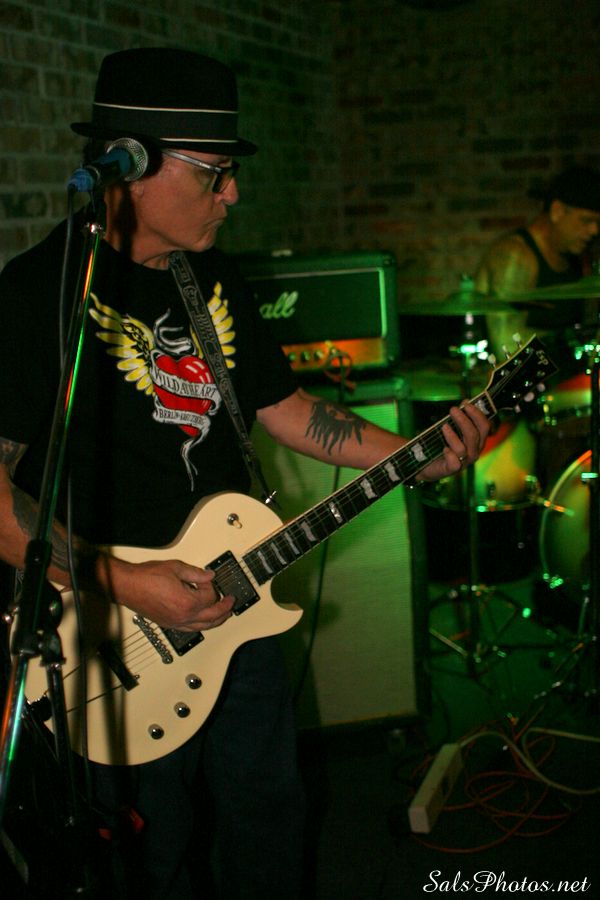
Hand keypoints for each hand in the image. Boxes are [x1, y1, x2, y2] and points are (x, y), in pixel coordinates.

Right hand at [100, 556, 234, 631]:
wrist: (127, 586)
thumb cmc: (146, 577)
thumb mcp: (175, 568)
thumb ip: (196, 573)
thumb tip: (209, 576)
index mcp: (187, 602)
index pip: (210, 597)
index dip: (211, 585)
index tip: (207, 579)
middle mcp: (183, 616)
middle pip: (212, 618)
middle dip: (224, 609)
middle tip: (230, 602)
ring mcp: (175, 623)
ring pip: (202, 627)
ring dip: (215, 621)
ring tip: (223, 614)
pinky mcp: (168, 624)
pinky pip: (190, 629)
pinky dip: (201, 625)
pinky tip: (202, 620)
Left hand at [417, 403, 489, 482]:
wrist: (426, 464)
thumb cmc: (441, 443)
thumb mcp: (451, 429)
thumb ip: (458, 419)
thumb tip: (464, 403)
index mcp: (477, 441)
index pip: (485, 426)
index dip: (477, 413)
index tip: (465, 403)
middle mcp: (474, 452)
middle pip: (475, 435)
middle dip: (464, 420)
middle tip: (452, 410)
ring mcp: (464, 462)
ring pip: (463, 448)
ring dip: (453, 435)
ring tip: (444, 426)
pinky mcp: (452, 470)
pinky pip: (455, 463)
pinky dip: (450, 454)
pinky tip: (444, 448)